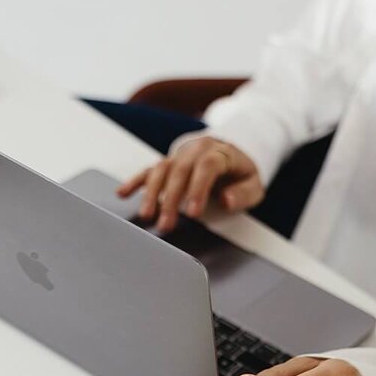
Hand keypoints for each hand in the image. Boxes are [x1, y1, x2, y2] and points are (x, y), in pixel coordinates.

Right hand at [117, 136, 263, 231]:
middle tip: (166, 224)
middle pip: (179, 170)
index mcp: (219, 153)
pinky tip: (122, 193)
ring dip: (151, 193)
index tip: (192, 213)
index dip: (198, 189)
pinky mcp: (167, 163)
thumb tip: (225, 200)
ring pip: (161, 169)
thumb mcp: (254, 184)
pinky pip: (149, 170)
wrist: (230, 151)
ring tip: (146, 215)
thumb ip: (243, 193)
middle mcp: (195, 151)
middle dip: (171, 198)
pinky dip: (135, 181)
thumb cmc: (241, 173)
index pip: (207, 166)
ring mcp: (178, 156)